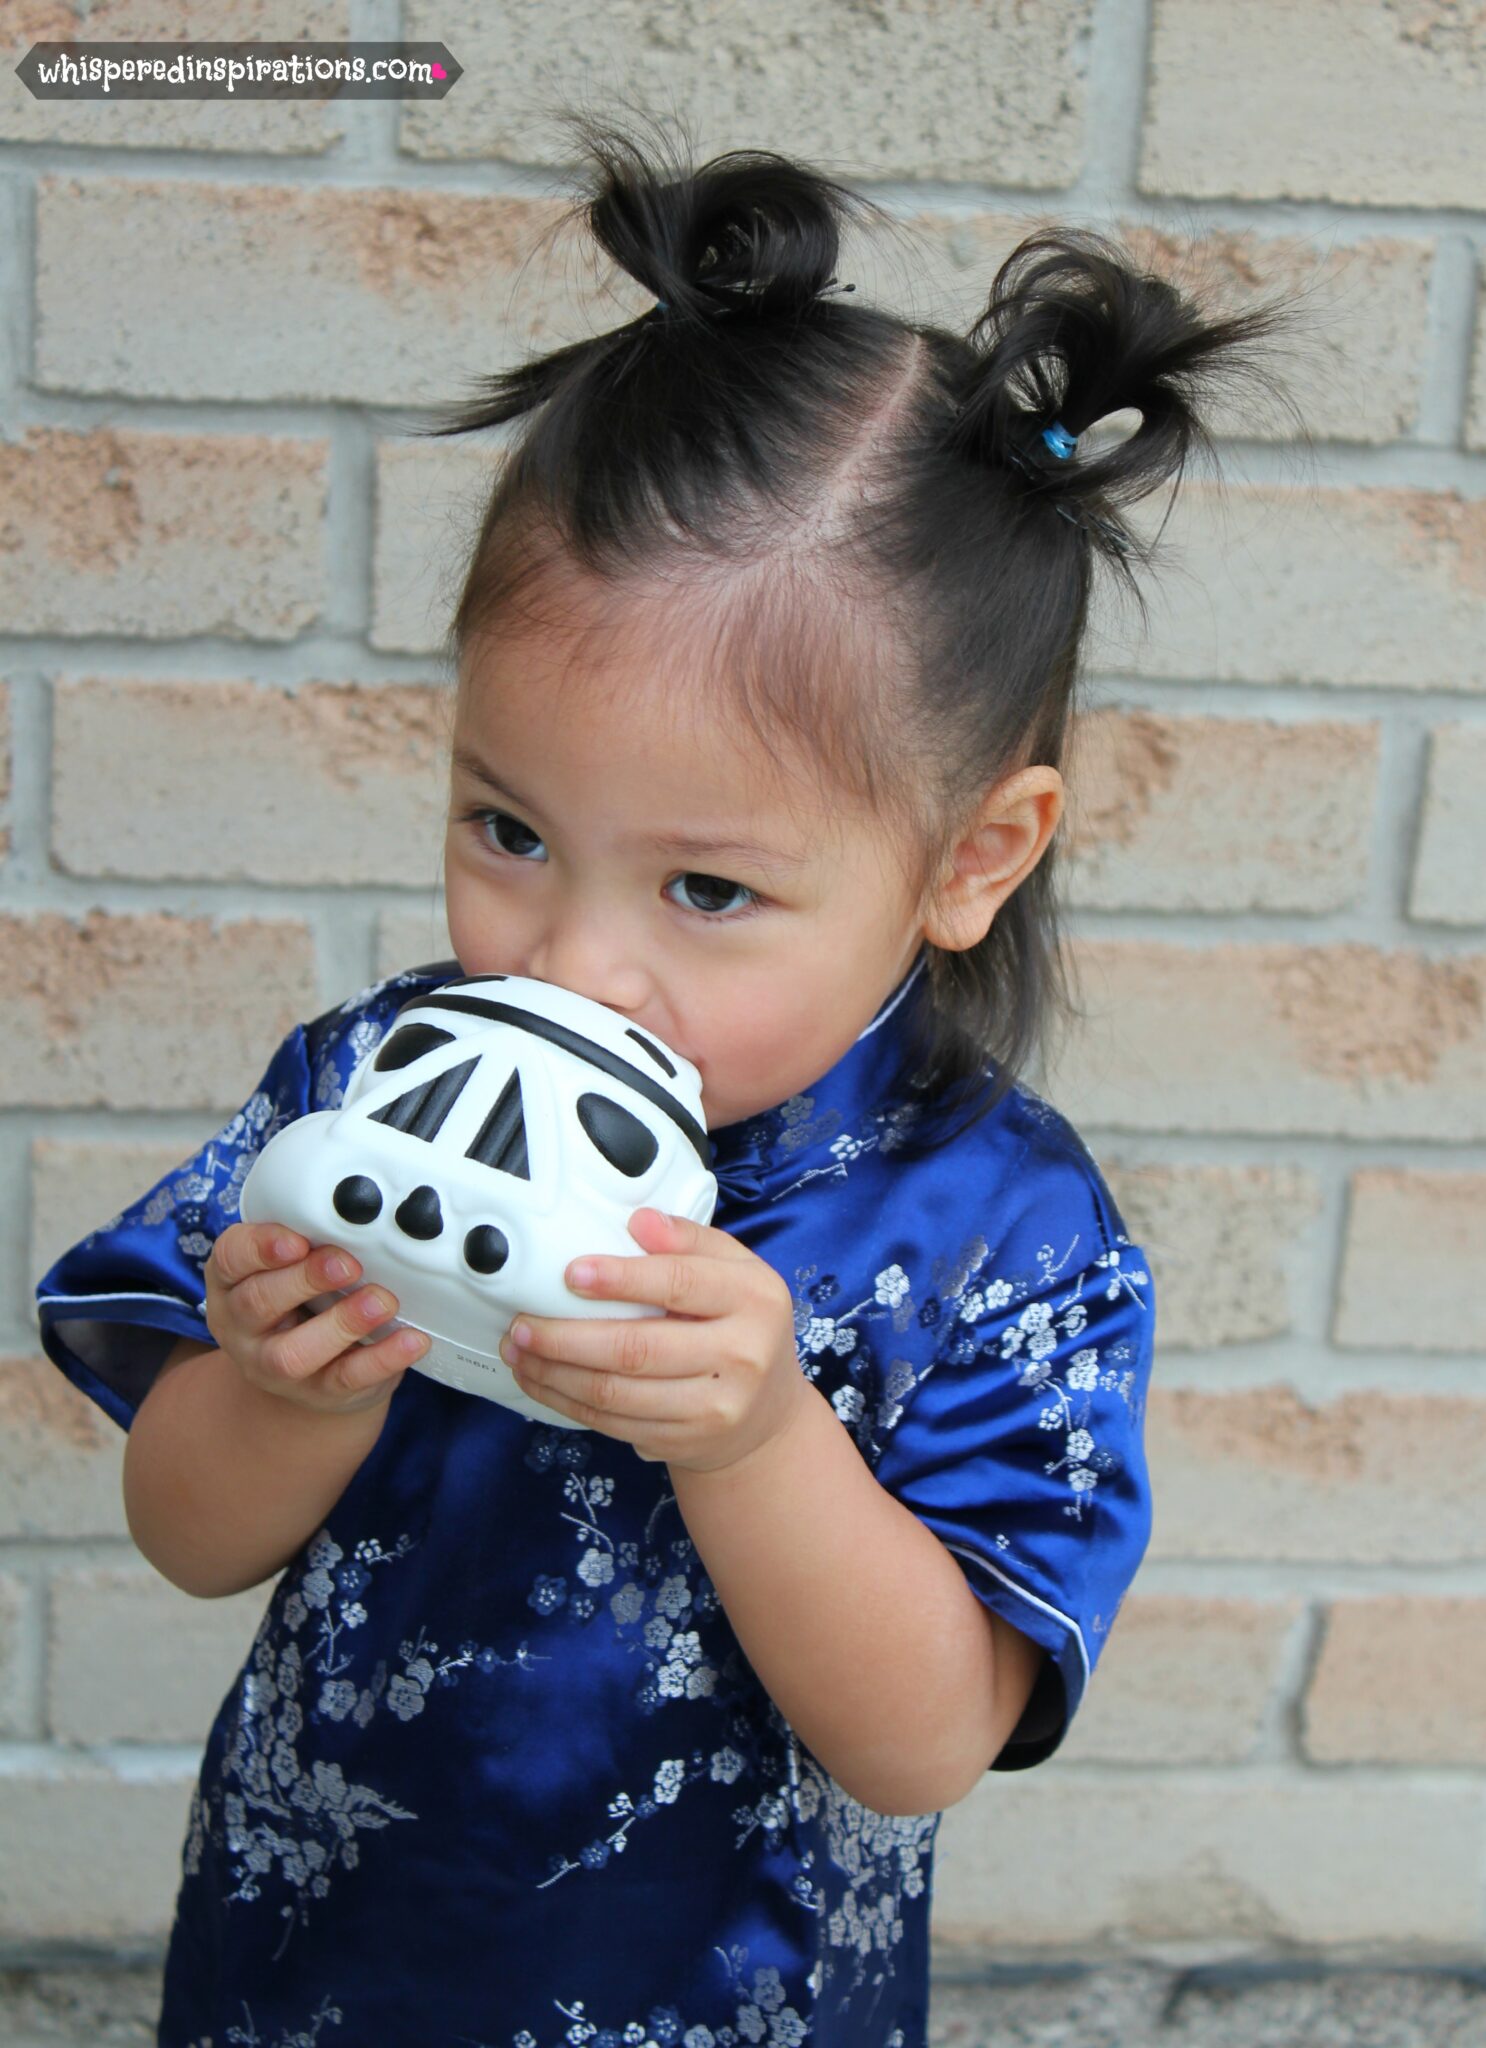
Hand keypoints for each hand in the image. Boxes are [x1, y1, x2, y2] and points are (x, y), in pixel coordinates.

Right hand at [204, 1221, 430, 1417]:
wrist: (307, 1369)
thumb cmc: (300, 1298)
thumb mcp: (290, 1264)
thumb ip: (310, 1239)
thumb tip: (360, 1215)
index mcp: (232, 1281)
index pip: (231, 1257)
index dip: (260, 1247)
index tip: (297, 1240)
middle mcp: (243, 1326)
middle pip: (258, 1303)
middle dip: (305, 1280)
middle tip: (347, 1264)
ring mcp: (274, 1366)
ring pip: (294, 1353)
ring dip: (342, 1323)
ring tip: (381, 1301)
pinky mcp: (318, 1393)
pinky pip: (346, 1380)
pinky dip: (382, 1358)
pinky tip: (411, 1339)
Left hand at [499, 1208, 808, 1474]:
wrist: (767, 1415)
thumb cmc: (741, 1324)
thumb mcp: (735, 1270)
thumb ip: (690, 1240)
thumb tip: (639, 1221)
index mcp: (754, 1299)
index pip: (679, 1283)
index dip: (621, 1278)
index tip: (571, 1273)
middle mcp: (740, 1356)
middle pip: (637, 1348)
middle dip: (566, 1337)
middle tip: (521, 1323)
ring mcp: (712, 1408)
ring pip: (616, 1393)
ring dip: (555, 1373)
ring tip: (518, 1351)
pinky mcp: (683, 1442)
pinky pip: (613, 1423)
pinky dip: (567, 1402)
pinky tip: (542, 1381)